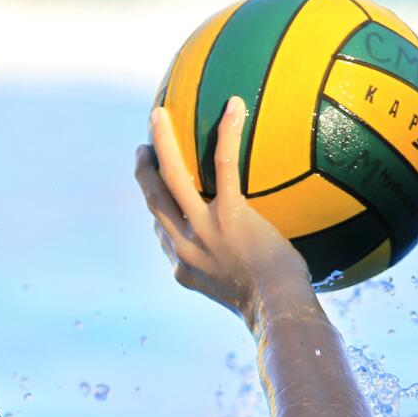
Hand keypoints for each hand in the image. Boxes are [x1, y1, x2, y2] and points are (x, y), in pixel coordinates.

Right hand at [135, 98, 311, 328]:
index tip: (158, 192)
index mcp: (183, 266)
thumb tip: (262, 264)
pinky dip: (226, 135)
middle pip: (154, 200)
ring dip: (162, 144)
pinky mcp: (228, 215)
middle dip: (144, 173)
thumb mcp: (244, 296)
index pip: (162, 232)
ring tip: (158, 116)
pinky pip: (224, 167)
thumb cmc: (271, 305)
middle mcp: (183, 246)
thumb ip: (239, 274)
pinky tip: (234, 107)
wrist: (274, 309)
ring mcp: (203, 229)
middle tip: (143, 149)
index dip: (158, 209)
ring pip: (171, 178)